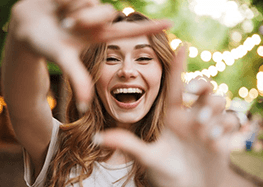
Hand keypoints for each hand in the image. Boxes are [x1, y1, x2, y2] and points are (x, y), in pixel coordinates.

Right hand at [10, 0, 170, 104]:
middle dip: (87, 18)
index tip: (171, 24)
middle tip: (68, 25)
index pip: (129, 32)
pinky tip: (56, 5)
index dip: (150, 28)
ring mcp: (87, 5)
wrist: (24, 28)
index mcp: (99, 36)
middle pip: (107, 12)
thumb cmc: (43, 46)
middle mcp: (96, 20)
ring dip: (72, 9)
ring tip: (60, 18)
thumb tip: (84, 107)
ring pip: (92, 2)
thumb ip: (77, 79)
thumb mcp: (63, 60)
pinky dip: (63, 0)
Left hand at [93, 46, 238, 186]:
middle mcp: (190, 116)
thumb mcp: (147, 158)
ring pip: (218, 100)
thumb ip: (126, 144)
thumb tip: (97, 137)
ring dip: (212, 110)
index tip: (180, 45)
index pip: (175, 86)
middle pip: (202, 87)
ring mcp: (208, 125)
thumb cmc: (165, 175)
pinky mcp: (223, 136)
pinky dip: (224, 126)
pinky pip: (230, 120)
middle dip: (200, 84)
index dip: (178, 66)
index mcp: (172, 116)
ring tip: (202, 130)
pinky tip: (213, 140)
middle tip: (191, 94)